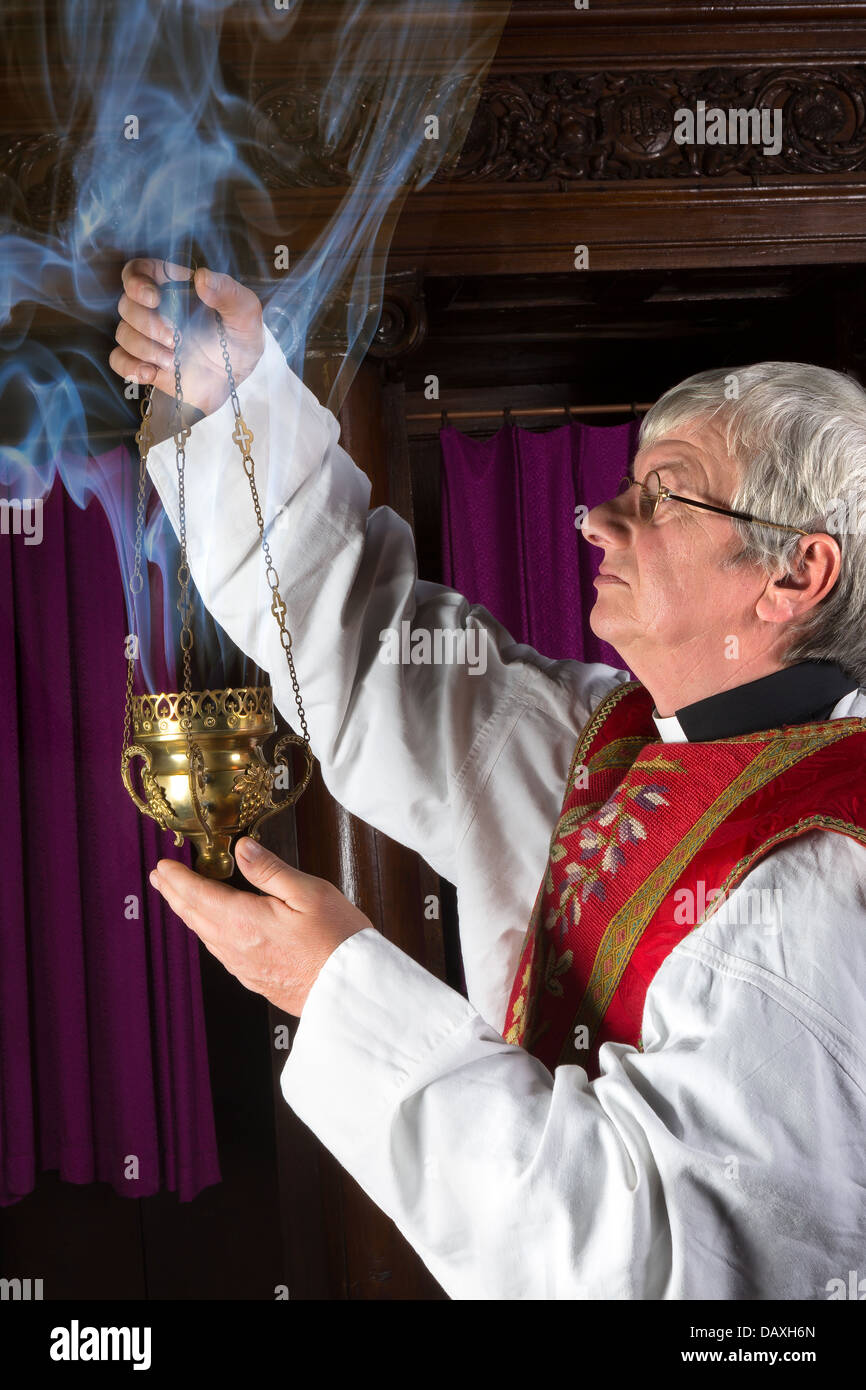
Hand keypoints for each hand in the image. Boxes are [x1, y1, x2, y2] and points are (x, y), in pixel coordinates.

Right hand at [109, 258, 264, 415]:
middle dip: (146, 322)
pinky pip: (119, 360)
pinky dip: (129, 367)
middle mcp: (156, 310)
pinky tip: (150, 374)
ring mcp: (149, 338)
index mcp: (175, 287)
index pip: (139, 271)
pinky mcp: (146, 363)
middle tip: (174, 338)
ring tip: (172, 360)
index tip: (152, 298)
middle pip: (126, 304)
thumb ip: (227, 292)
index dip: (135, 281)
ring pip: (123, 333)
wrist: (237, 378)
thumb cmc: (241, 337)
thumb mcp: (245, 312)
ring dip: (144, 347)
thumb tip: (202, 277)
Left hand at [149, 837, 371, 1016]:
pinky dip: (208, 933)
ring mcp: (244, 968)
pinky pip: (221, 952)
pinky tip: (213, 929)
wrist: (353, 992)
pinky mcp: (256, 981)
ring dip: (189, 913)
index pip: (198, 895)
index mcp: (245, 922)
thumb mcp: (310, 892)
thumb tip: (242, 849)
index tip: (162, 866)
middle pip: (195, 916)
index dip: (177, 879)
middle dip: (174, 894)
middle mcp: (237, 948)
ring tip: (180, 898)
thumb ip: (270, 871)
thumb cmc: (339, 941)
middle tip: (160, 878)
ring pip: (205, 936)